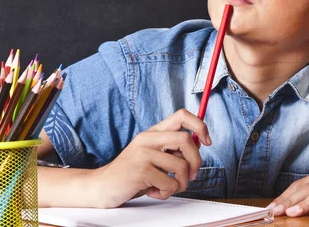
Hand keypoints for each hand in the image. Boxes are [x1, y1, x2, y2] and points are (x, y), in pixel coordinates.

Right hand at [88, 109, 210, 207]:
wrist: (102, 186)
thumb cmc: (130, 173)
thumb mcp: (151, 155)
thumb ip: (171, 148)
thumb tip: (199, 143)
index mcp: (153, 132)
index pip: (182, 115)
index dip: (200, 125)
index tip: (207, 141)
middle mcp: (148, 138)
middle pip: (187, 140)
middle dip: (196, 161)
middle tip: (191, 176)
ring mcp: (143, 154)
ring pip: (181, 166)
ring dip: (181, 184)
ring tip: (167, 187)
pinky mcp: (141, 171)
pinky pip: (170, 183)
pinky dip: (166, 193)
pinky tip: (154, 191)